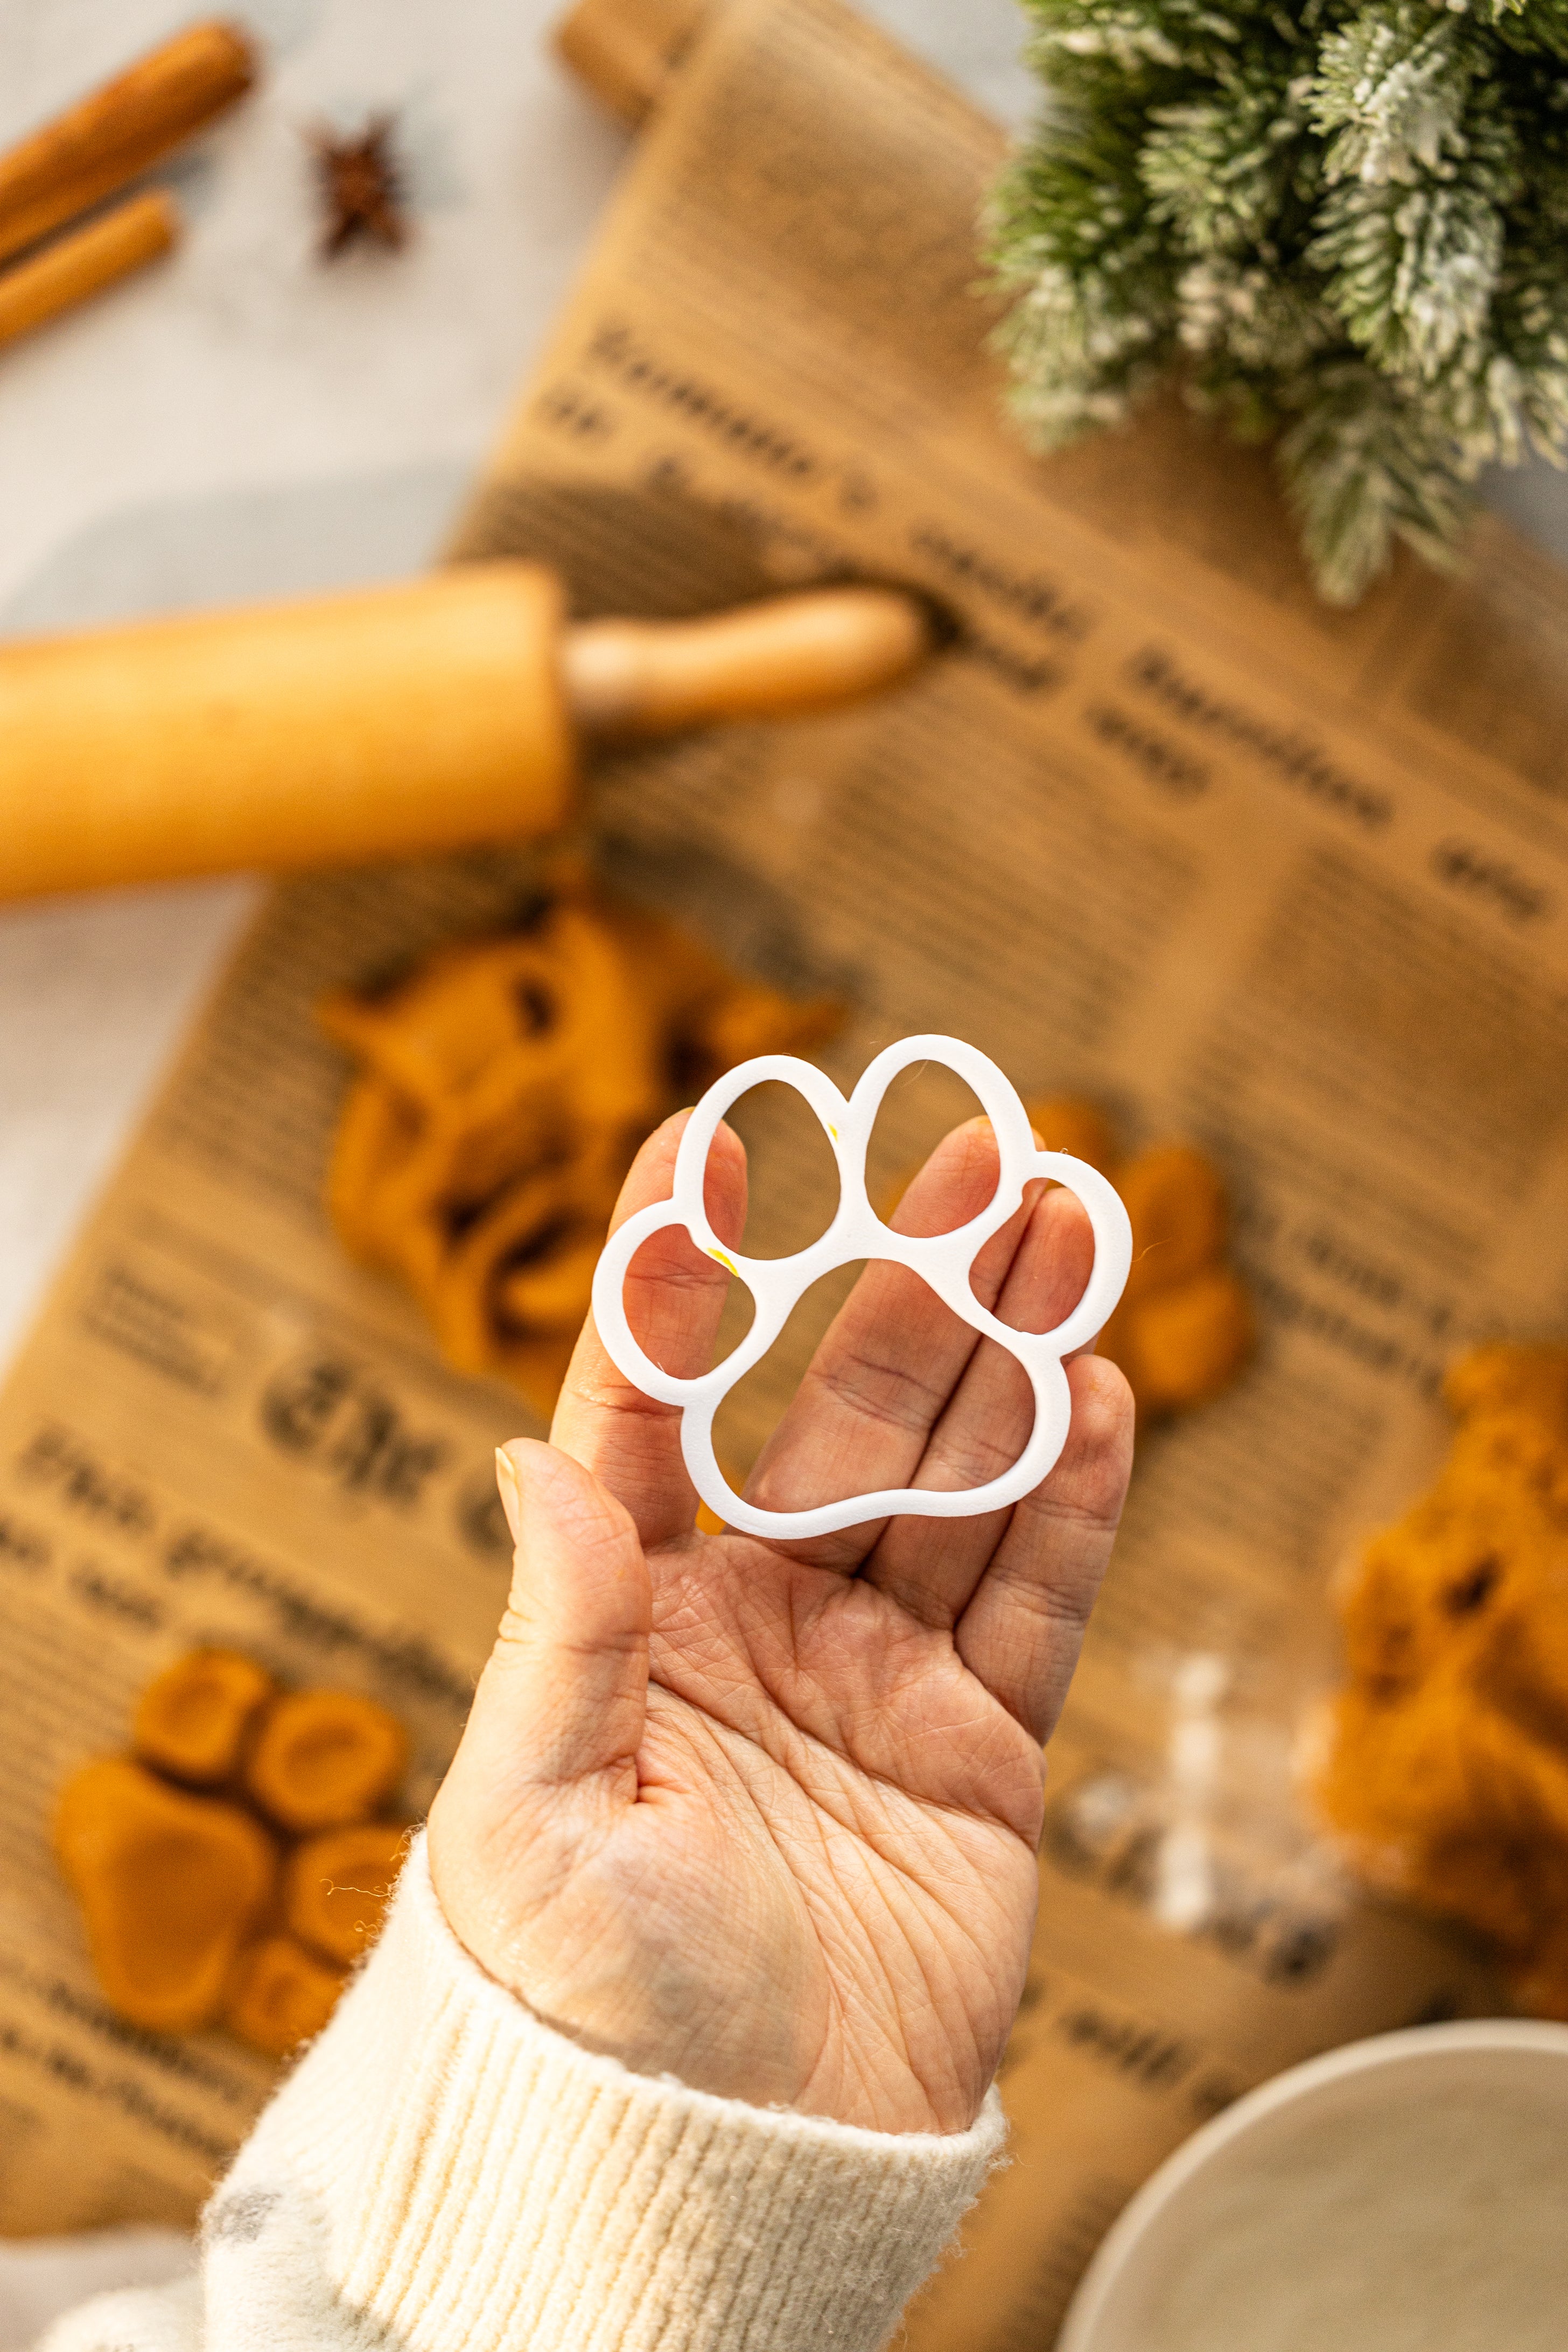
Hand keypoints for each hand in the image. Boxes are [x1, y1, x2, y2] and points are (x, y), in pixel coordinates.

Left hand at [428, 1113, 1132, 2133]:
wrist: (720, 2175)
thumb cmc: (581, 2016)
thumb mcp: (534, 1822)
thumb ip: (558, 1633)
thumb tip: (530, 1452)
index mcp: (626, 1613)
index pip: (648, 1407)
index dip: (677, 1274)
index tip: (703, 1141)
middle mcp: (752, 1616)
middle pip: (844, 1411)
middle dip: (912, 1279)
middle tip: (981, 1147)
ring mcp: (870, 1672)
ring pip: (953, 1478)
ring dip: (1012, 1350)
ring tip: (1067, 1219)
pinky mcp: (972, 1748)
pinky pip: (1028, 1600)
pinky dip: (1068, 1500)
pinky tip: (1096, 1391)